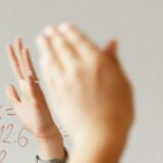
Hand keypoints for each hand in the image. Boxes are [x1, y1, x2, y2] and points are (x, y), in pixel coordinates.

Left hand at [5, 38, 62, 143]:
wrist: (44, 131)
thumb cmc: (33, 120)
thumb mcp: (17, 107)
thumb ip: (13, 96)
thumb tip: (8, 86)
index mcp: (26, 87)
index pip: (18, 69)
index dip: (14, 57)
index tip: (10, 45)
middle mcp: (31, 87)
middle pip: (24, 67)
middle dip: (19, 53)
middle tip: (17, 39)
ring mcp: (35, 93)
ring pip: (30, 75)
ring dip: (27, 63)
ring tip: (24, 50)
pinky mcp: (37, 102)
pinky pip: (34, 91)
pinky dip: (31, 84)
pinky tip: (29, 75)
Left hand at [36, 23, 132, 154]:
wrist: (101, 135)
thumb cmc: (118, 111)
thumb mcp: (121, 83)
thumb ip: (112, 62)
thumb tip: (110, 44)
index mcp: (97, 62)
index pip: (80, 41)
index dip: (71, 32)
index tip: (64, 27)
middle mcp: (79, 69)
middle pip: (63, 48)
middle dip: (54, 37)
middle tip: (48, 31)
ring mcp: (65, 82)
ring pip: (52, 60)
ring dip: (45, 48)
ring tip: (41, 41)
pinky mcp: (57, 95)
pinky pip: (48, 75)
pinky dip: (44, 66)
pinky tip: (42, 61)